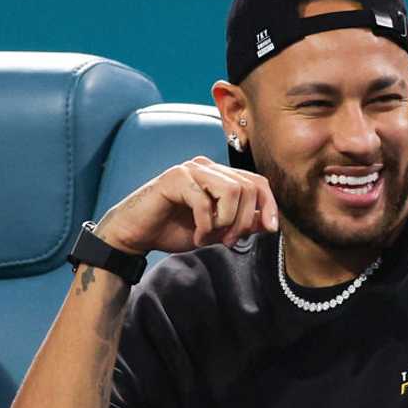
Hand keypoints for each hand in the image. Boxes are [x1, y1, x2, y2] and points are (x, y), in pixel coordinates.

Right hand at [96, 156, 278, 254]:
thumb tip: (269, 222)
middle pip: (248, 187)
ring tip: (210, 237)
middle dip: (244, 220)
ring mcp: (191, 170)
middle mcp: (207, 166)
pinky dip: (205, 226)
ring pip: (232, 191)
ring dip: (226, 222)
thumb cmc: (174, 230)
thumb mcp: (216, 231)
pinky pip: (204, 202)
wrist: (136, 235)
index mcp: (220, 175)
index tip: (271, 229)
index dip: (269, 205)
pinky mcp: (175, 178)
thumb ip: (242, 224)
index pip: (257, 182)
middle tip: (228, 241)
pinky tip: (196, 237)